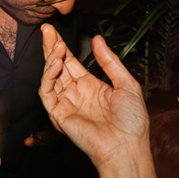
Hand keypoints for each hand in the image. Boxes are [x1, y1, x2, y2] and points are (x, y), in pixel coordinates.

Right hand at [39, 27, 147, 168]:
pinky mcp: (59, 115)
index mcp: (91, 86)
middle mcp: (76, 93)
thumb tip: (98, 40)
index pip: (70, 61)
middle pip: (57, 66)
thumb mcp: (127, 83)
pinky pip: (47, 94)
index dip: (62, 46)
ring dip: (51, 61)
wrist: (127, 146)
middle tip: (47, 31)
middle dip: (51, 48)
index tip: (54, 31)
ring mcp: (66, 104)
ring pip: (50, 78)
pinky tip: (56, 65)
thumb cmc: (132, 122)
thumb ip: (110, 61)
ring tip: (57, 47)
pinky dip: (48, 78)